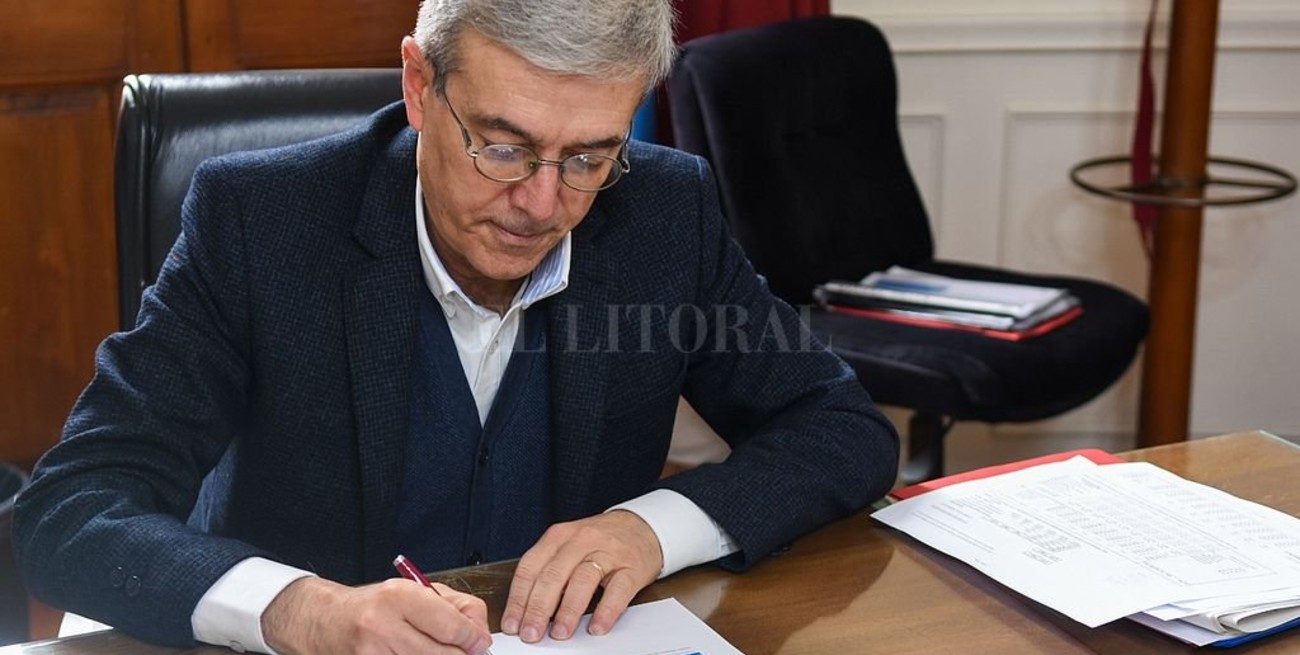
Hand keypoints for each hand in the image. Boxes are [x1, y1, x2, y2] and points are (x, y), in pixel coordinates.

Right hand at [262, 576, 491, 654]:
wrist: (327, 621)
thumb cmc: (374, 605)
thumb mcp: (414, 592)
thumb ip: (454, 607)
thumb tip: (481, 634)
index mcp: (399, 597)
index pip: (451, 625)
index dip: (473, 638)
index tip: (480, 643)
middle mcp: (383, 625)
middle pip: (443, 653)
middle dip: (460, 654)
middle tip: (464, 651)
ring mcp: (373, 653)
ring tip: (433, 649)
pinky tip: (414, 654)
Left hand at [501, 510, 662, 642]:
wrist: (642, 527)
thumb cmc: (600, 541)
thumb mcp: (568, 546)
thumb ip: (548, 570)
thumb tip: (525, 609)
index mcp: (559, 536)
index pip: (530, 568)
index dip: (518, 598)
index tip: (512, 623)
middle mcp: (581, 541)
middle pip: (553, 575)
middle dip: (538, 609)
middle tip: (531, 634)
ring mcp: (608, 553)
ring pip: (582, 580)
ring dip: (568, 610)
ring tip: (560, 633)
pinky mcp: (632, 567)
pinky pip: (618, 589)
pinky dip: (606, 610)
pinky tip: (596, 626)